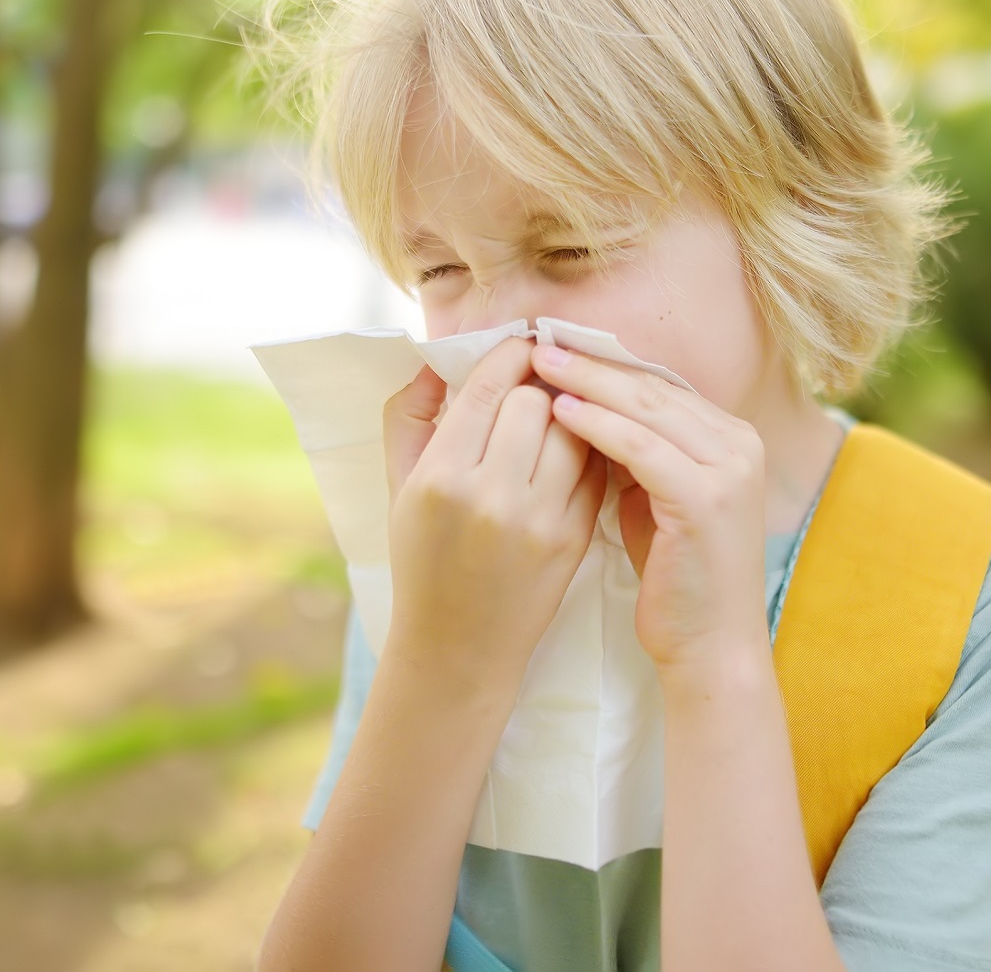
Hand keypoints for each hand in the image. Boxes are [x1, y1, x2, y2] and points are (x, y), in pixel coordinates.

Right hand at [380, 336, 609, 695]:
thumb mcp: (398, 486)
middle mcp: (490, 496)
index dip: (510, 355)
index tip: (519, 346)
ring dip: (564, 417)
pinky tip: (569, 455)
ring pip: (572, 431)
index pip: (489, 388)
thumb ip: (410, 415)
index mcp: (440, 477)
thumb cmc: (422, 558)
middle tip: (533, 386)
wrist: (459, 645)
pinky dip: (586, 451)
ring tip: (551, 420)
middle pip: (534, 402)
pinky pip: (593, 468)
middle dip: (535, 387)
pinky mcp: (573, 539)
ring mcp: (537, 520)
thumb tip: (437, 359)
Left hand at [528, 344, 768, 674]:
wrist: (711, 647)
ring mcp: (729, 469)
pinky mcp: (707, 499)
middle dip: (592, 362)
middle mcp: (738, 443)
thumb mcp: (655, 499)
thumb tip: (579, 406)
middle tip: (538, 341)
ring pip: (647, 407)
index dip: (605, 362)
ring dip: (587, 382)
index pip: (659, 384)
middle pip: (652, 385)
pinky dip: (598, 425)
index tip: (554, 345)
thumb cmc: (674, 578)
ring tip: (538, 365)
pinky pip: (642, 447)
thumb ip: (634, 453)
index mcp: (729, 437)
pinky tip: (558, 412)